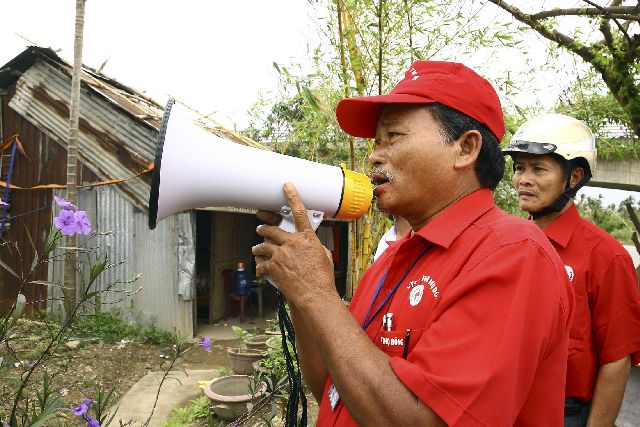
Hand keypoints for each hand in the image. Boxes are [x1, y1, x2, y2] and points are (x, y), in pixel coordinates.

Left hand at [252, 182, 335, 305]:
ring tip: (257, 249)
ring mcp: (281, 254)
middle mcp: (292, 243)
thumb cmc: (322, 279)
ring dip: (258, 247)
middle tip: (260, 228)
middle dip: (264, 228)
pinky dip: (259, 265)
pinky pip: (261, 262)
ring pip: (263, 245)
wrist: (314, 295)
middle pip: (272, 229)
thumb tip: (315, 247)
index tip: (287, 186)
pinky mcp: (273, 266)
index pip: (299, 212)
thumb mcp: (324, 257)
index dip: (293, 197)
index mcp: (307, 238)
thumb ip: (316, 247)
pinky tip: (260, 269)